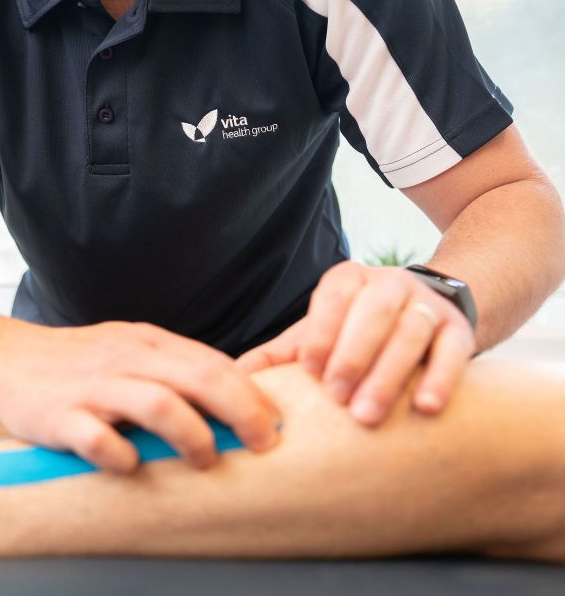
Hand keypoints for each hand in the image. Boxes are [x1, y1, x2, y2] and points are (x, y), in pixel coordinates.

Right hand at [0, 320, 280, 473]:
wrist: (4, 356)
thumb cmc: (77, 361)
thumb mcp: (129, 349)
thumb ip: (172, 368)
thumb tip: (232, 399)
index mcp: (147, 342)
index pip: (214, 362)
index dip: (253, 394)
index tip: (278, 423)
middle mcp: (126, 359)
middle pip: (199, 378)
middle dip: (242, 412)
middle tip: (265, 444)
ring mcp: (93, 387)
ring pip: (158, 403)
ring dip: (193, 435)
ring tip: (207, 460)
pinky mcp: (59, 415)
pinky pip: (96, 437)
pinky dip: (120, 454)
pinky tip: (131, 465)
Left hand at [235, 261, 475, 426]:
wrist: (425, 314)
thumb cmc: (355, 331)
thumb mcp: (319, 334)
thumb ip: (281, 354)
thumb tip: (234, 377)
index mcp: (347, 279)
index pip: (332, 299)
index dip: (322, 334)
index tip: (311, 373)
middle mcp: (388, 284)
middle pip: (372, 314)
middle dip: (353, 356)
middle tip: (337, 398)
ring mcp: (426, 304)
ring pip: (410, 333)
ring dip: (389, 374)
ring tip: (368, 415)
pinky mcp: (458, 329)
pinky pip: (452, 351)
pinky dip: (441, 378)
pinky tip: (426, 408)